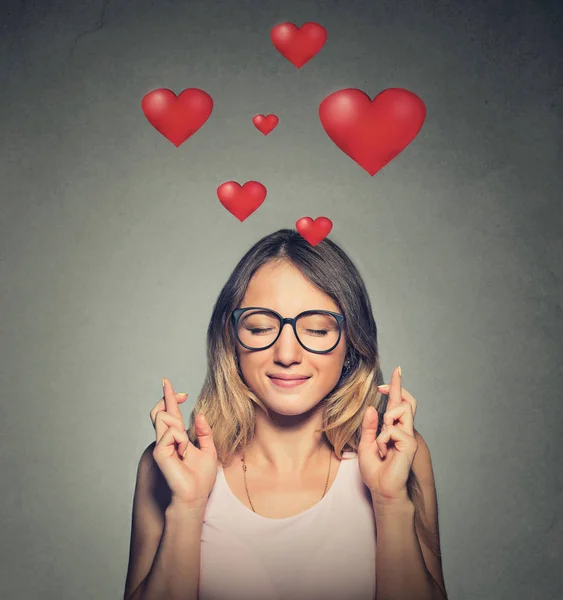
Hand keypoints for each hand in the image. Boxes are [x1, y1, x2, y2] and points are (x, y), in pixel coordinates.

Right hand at [151, 378, 217, 509]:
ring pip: (164, 417)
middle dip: (169, 399)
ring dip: (179, 428)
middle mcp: (167, 439)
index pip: (171, 412)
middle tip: (181, 398)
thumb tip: (198, 414)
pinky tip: (182, 452)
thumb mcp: (209, 450)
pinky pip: (170, 432)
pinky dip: (180, 439)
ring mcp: (161, 444)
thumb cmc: (201, 478)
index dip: (169, 396)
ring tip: (185, 447)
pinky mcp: (159, 451)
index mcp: (178, 437)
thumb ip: (204, 432)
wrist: (195, 495)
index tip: (167, 382)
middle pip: (162, 411)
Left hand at [358, 366, 418, 505]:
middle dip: (395, 390)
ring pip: (402, 409)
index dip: (397, 386)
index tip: (397, 370)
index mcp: (392, 429)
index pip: (398, 403)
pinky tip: (384, 451)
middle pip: (406, 401)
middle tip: (383, 386)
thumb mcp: (366, 445)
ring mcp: (408, 437)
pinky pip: (394, 430)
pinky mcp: (410, 445)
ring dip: (387, 420)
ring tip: (382, 439)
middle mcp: (403, 430)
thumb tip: (373, 408)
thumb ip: (369, 427)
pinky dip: (384, 439)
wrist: (382, 490)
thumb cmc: (376, 471)